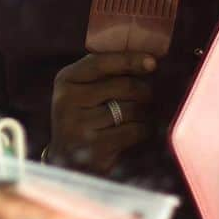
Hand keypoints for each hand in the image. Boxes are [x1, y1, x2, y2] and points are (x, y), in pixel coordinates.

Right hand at [48, 52, 155, 175]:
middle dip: (142, 90)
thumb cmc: (83, 116)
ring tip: (136, 114)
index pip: (101, 62)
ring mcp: (80, 124)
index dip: (129, 60)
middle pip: (123, 86)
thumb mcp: (81, 90)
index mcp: (65, 80)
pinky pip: (134, 130)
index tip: (152, 62)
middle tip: (146, 95)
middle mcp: (68, 100)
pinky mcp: (96, 146)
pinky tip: (135, 129)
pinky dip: (142, 129)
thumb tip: (145, 59)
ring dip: (142, 111)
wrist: (67, 159)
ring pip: (131, 109)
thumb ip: (103, 73)